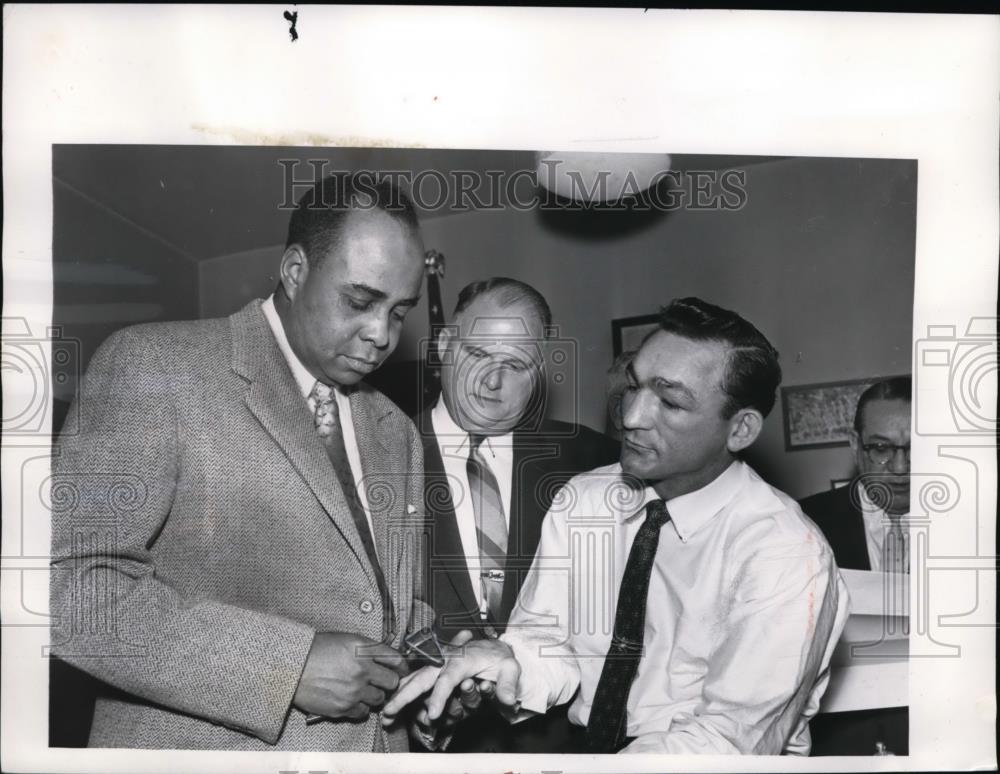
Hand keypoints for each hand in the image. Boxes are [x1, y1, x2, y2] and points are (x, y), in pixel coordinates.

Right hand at [293, 632, 408, 720]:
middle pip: (392, 681)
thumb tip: (384, 658)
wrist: (291, 667)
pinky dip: (361, 707)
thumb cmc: (315, 650)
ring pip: (380, 699)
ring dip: (375, 695)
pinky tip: (353, 700)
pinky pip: (364, 712)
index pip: (395, 658)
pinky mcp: (344, 707)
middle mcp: (363, 670)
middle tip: (383, 682)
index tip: (401, 669)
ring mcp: (354, 690)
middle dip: (389, 682)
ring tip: (364, 691)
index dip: (401, 665)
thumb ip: (366, 649)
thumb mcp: (345, 639)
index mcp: (363, 649)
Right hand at [382, 635, 519, 723]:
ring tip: (386, 715)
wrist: (493, 647)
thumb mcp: (510, 667)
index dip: (440, 698)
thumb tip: (509, 701)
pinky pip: (415, 682)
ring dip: (399, 697)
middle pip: (422, 679)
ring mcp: (437, 668)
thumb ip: (509, 684)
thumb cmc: (499, 657)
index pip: (448, 680)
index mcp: (462, 660)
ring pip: (414, 681)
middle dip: (404, 696)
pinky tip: (394, 709)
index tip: (433, 715)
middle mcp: (445, 663)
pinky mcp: (434, 673)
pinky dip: (403, 692)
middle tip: (389, 712)